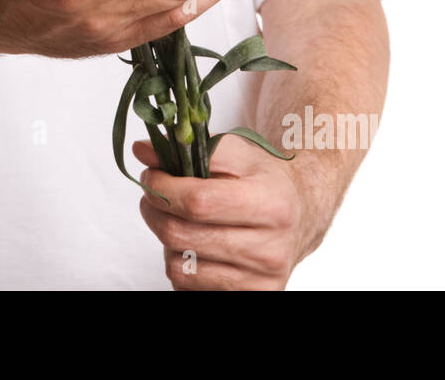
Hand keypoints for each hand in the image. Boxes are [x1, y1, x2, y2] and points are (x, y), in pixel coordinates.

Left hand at [133, 135, 303, 289]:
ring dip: (168, 241)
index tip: (152, 176)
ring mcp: (261, 278)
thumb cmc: (265, 180)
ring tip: (181, 221)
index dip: (163, 188)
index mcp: (271, 204)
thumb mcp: (236, 153)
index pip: (197, 202)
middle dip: (155, 211)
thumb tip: (142, 151)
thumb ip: (190, 147)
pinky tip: (196, 245)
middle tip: (155, 196)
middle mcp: (271, 247)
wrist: (302, 214)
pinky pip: (189, 288)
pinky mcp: (252, 296)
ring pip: (179, 267)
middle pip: (181, 235)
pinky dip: (182, 264)